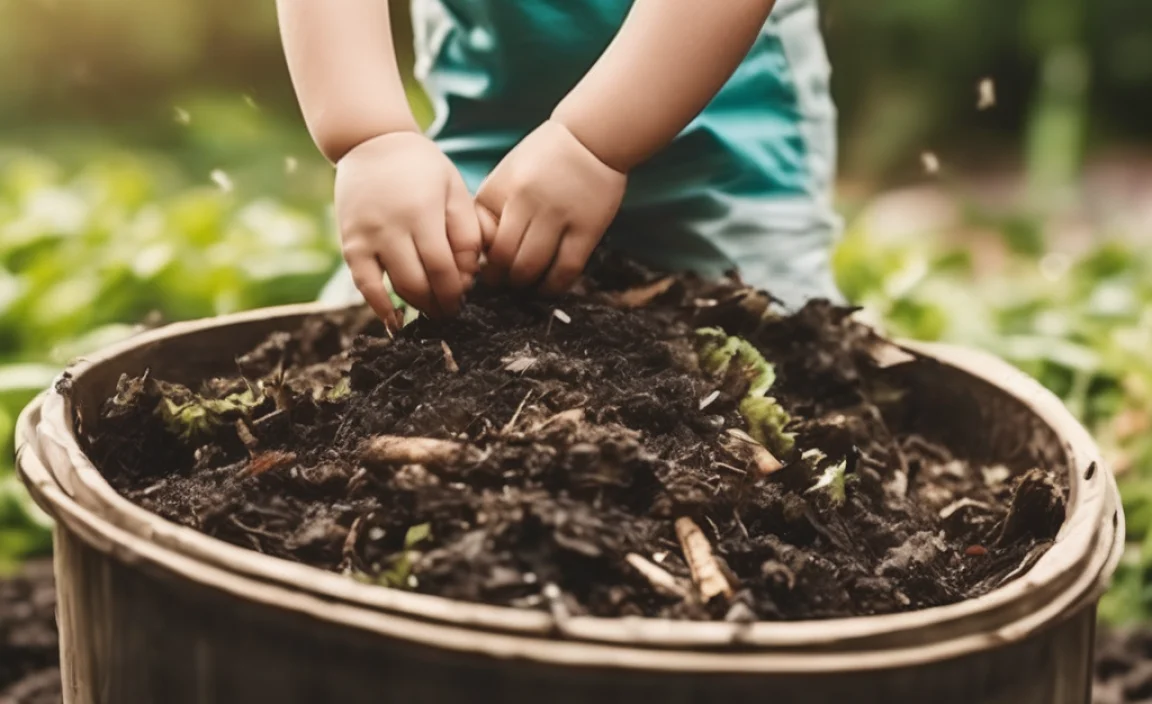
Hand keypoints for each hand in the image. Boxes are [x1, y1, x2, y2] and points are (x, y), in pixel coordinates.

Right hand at [335, 132, 480, 328]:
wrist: (371, 144)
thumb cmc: (422, 168)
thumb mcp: (453, 189)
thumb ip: (466, 231)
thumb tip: (470, 276)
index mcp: (422, 212)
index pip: (442, 267)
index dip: (455, 290)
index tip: (464, 299)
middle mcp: (391, 227)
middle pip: (419, 282)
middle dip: (439, 304)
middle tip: (451, 312)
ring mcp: (367, 237)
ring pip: (394, 287)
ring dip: (417, 306)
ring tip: (432, 312)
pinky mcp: (350, 244)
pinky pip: (364, 285)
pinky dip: (380, 307)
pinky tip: (395, 322)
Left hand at [475, 120, 626, 293]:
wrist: (591, 137)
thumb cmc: (543, 160)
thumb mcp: (507, 176)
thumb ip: (493, 210)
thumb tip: (484, 256)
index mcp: (500, 189)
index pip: (481, 240)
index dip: (481, 261)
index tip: (486, 270)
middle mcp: (525, 201)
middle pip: (503, 258)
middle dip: (500, 279)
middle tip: (504, 283)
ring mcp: (557, 215)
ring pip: (531, 267)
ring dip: (524, 284)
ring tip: (525, 285)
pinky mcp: (587, 229)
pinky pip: (565, 270)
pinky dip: (553, 286)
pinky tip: (548, 286)